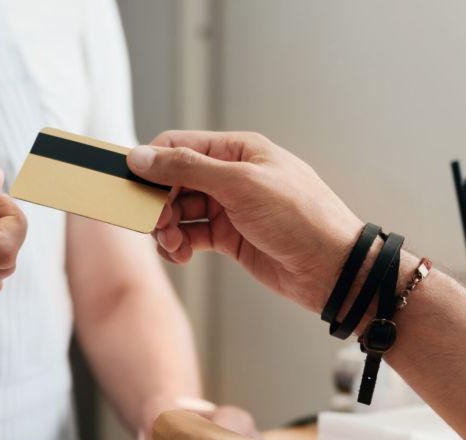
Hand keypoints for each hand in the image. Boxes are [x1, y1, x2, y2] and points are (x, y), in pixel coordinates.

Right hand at [126, 131, 363, 313]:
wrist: (332, 268)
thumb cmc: (300, 218)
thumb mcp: (241, 185)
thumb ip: (188, 169)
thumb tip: (141, 157)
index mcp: (237, 150)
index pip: (177, 146)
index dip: (151, 166)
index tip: (133, 190)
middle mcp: (230, 175)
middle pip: (173, 181)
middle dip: (158, 203)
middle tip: (155, 225)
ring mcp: (229, 207)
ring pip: (178, 211)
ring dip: (166, 227)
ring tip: (171, 244)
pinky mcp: (229, 237)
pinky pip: (190, 235)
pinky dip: (179, 245)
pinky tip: (181, 255)